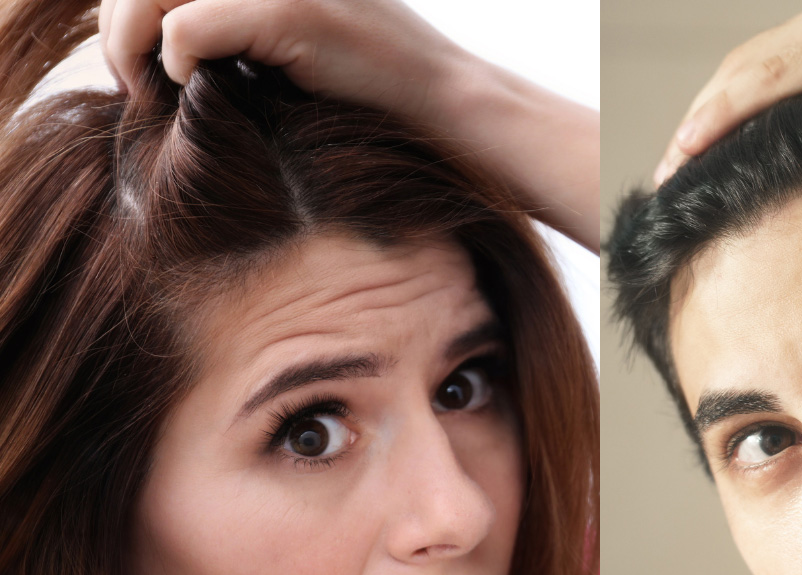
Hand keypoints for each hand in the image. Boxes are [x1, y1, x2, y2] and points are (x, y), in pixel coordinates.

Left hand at [99, 0, 468, 131]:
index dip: (132, 8)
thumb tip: (167, 38)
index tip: (142, 63)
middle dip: (119, 26)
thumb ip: (241, 21)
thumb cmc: (374, 86)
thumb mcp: (296, 37)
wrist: (444, 101)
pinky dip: (179, 61)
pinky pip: (190, 27)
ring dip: (132, 42)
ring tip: (150, 87)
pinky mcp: (290, 10)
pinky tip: (198, 88)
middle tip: (135, 82)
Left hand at [655, 0, 801, 183]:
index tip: (707, 153)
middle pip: (750, 67)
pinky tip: (695, 144)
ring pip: (749, 73)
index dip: (733, 110)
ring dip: (700, 121)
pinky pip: (775, 82)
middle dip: (704, 118)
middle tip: (673, 165)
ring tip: (670, 167)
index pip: (778, 69)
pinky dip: (726, 114)